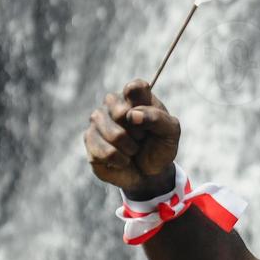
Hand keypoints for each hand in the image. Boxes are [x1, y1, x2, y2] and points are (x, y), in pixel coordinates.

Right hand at [84, 78, 180, 197]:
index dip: (141, 104)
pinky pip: (105, 152)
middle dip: (137, 133)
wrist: (150, 172)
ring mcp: (98, 120)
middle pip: (121, 112)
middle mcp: (113, 103)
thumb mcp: (170, 133)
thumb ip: (158, 118)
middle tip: (141, 138)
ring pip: (114, 134)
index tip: (148, 116)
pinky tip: (122, 160)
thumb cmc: (159, 146)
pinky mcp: (89, 139)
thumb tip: (132, 115)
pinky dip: (120, 161)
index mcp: (135, 95)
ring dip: (130, 148)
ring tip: (133, 150)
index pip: (135, 87)